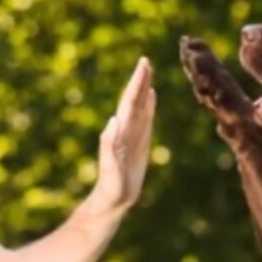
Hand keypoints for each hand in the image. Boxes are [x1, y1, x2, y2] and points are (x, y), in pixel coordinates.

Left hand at [91, 56, 156, 213]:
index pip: (129, 102)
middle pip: (134, 100)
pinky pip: (146, 119)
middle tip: (145, 60)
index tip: (143, 65)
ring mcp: (133, 135)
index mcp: (120, 132)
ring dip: (144, 88)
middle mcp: (126, 130)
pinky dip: (149, 106)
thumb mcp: (110, 169)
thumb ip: (109, 146)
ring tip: (148, 72)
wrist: (112, 200)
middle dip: (140, 80)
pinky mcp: (139, 143)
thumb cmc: (111, 188)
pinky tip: (151, 96)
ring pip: (140, 106)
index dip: (136, 84)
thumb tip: (112, 120)